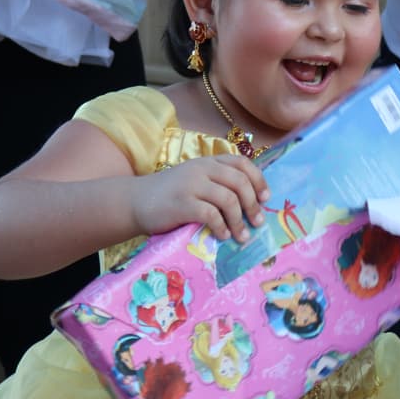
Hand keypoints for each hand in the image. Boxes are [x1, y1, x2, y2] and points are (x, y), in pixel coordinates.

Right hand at [133, 155, 270, 242]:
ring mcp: (191, 185)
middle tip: (257, 221)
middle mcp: (201, 169)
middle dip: (252, 204)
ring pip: (228, 199)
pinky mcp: (182, 204)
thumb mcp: (194, 180)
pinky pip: (211, 215)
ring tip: (242, 236)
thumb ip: (217, 183)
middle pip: (239, 182)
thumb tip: (251, 202)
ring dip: (240, 221)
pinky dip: (222, 227)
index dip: (258, 179)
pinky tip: (222, 236)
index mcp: (207, 162)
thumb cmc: (169, 195)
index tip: (265, 198)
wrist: (135, 201)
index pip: (241, 163)